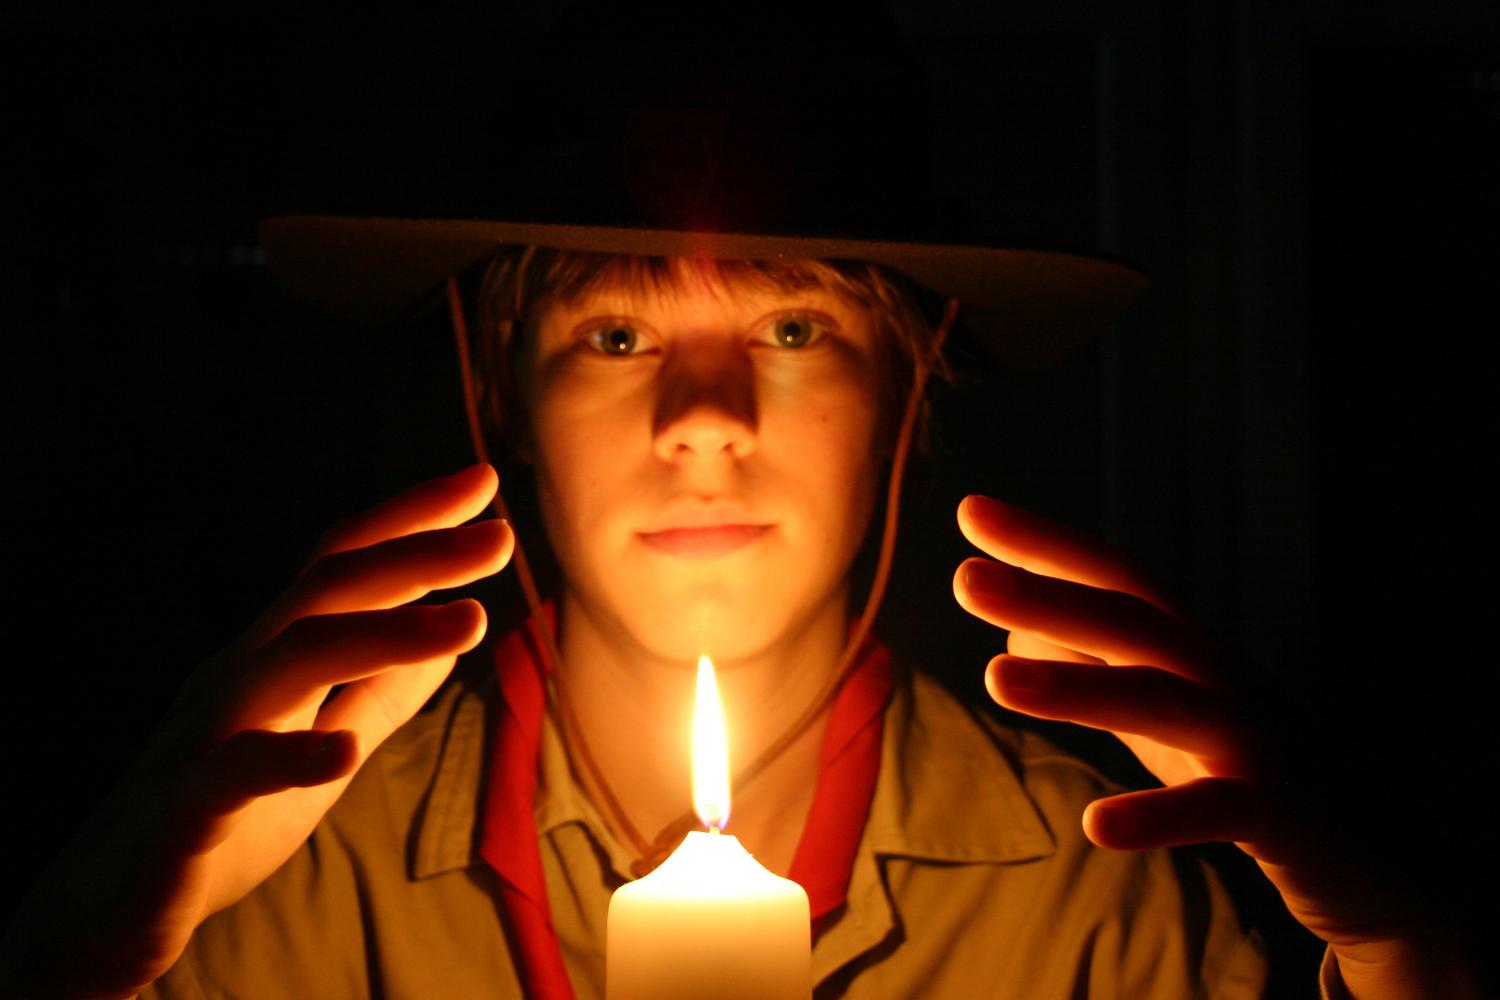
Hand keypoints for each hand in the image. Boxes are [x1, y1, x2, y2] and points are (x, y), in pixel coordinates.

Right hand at [0, 463, 512, 999]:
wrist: (108, 908)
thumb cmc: (223, 814)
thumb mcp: (326, 741)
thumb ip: (384, 689)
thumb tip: (457, 628)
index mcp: (276, 656)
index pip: (346, 566)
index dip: (411, 520)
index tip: (485, 482)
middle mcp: (242, 674)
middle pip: (329, 589)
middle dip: (416, 554)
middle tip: (501, 535)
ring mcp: (209, 734)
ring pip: (295, 658)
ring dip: (387, 633)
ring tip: (470, 621)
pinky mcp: (185, 809)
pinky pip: (235, 773)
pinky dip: (290, 757)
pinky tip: (344, 752)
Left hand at [952, 493, 1478, 998]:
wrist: (1371, 848)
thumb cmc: (1242, 761)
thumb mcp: (1162, 709)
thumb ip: (1092, 665)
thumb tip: (1009, 630)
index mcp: (1187, 647)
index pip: (1114, 577)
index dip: (1046, 544)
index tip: (971, 511)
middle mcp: (1218, 676)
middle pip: (1131, 622)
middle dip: (1049, 596)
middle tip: (965, 580)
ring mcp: (1251, 739)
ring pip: (1162, 701)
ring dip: (1078, 687)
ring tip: (996, 678)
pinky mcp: (1277, 812)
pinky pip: (1214, 810)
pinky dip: (1158, 816)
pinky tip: (1099, 826)